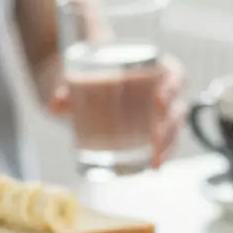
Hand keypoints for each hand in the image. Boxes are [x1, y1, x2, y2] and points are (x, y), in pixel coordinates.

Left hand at [49, 55, 187, 168]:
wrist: (71, 82)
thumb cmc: (77, 73)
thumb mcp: (68, 77)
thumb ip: (62, 88)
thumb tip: (57, 104)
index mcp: (146, 67)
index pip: (173, 72)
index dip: (173, 84)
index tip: (159, 97)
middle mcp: (156, 88)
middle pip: (176, 103)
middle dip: (170, 122)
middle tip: (154, 136)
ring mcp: (154, 110)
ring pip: (173, 126)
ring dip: (169, 143)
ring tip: (156, 159)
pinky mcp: (146, 128)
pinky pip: (162, 140)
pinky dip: (162, 153)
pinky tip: (154, 166)